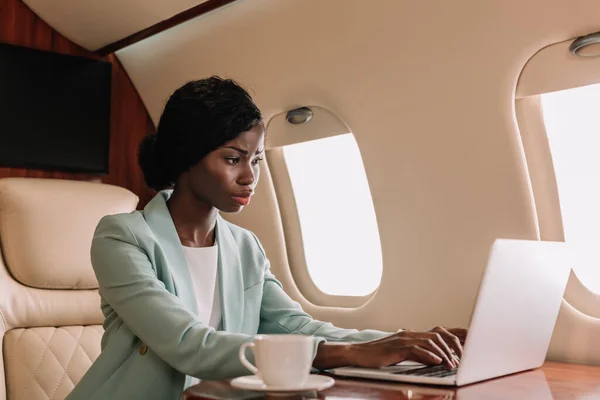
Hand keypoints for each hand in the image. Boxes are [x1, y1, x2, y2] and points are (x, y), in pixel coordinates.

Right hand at [346, 329, 463, 369]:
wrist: (357, 354)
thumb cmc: (377, 357)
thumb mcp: (400, 353)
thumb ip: (417, 353)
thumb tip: (435, 359)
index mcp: (411, 334)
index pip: (438, 332)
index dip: (453, 339)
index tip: (464, 350)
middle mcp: (409, 334)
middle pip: (438, 335)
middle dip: (452, 347)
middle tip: (460, 361)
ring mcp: (403, 339)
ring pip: (430, 341)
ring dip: (443, 354)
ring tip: (451, 365)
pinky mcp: (396, 348)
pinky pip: (416, 349)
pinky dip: (429, 355)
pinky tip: (436, 362)